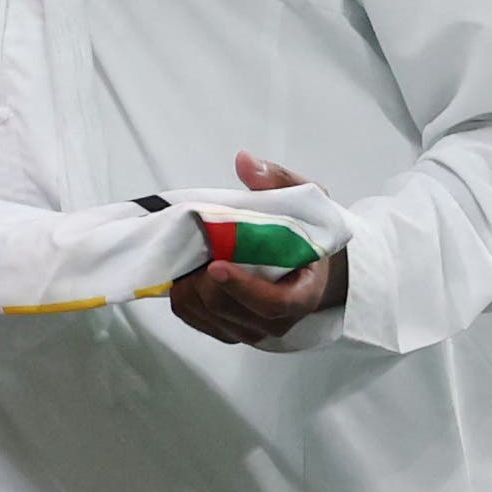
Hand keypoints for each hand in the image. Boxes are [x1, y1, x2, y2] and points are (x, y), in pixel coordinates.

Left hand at [168, 152, 346, 346]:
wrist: (308, 267)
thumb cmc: (306, 235)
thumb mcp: (305, 202)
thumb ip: (278, 181)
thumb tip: (245, 161)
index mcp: (303, 293)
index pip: (273, 304)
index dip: (242, 287)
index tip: (216, 265)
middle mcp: (278, 321)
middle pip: (227, 308)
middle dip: (202, 278)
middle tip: (197, 248)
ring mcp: (251, 330)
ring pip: (205, 314)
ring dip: (189, 284)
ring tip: (195, 257)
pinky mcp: (228, 330)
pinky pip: (193, 317)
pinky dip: (183, 294)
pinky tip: (189, 272)